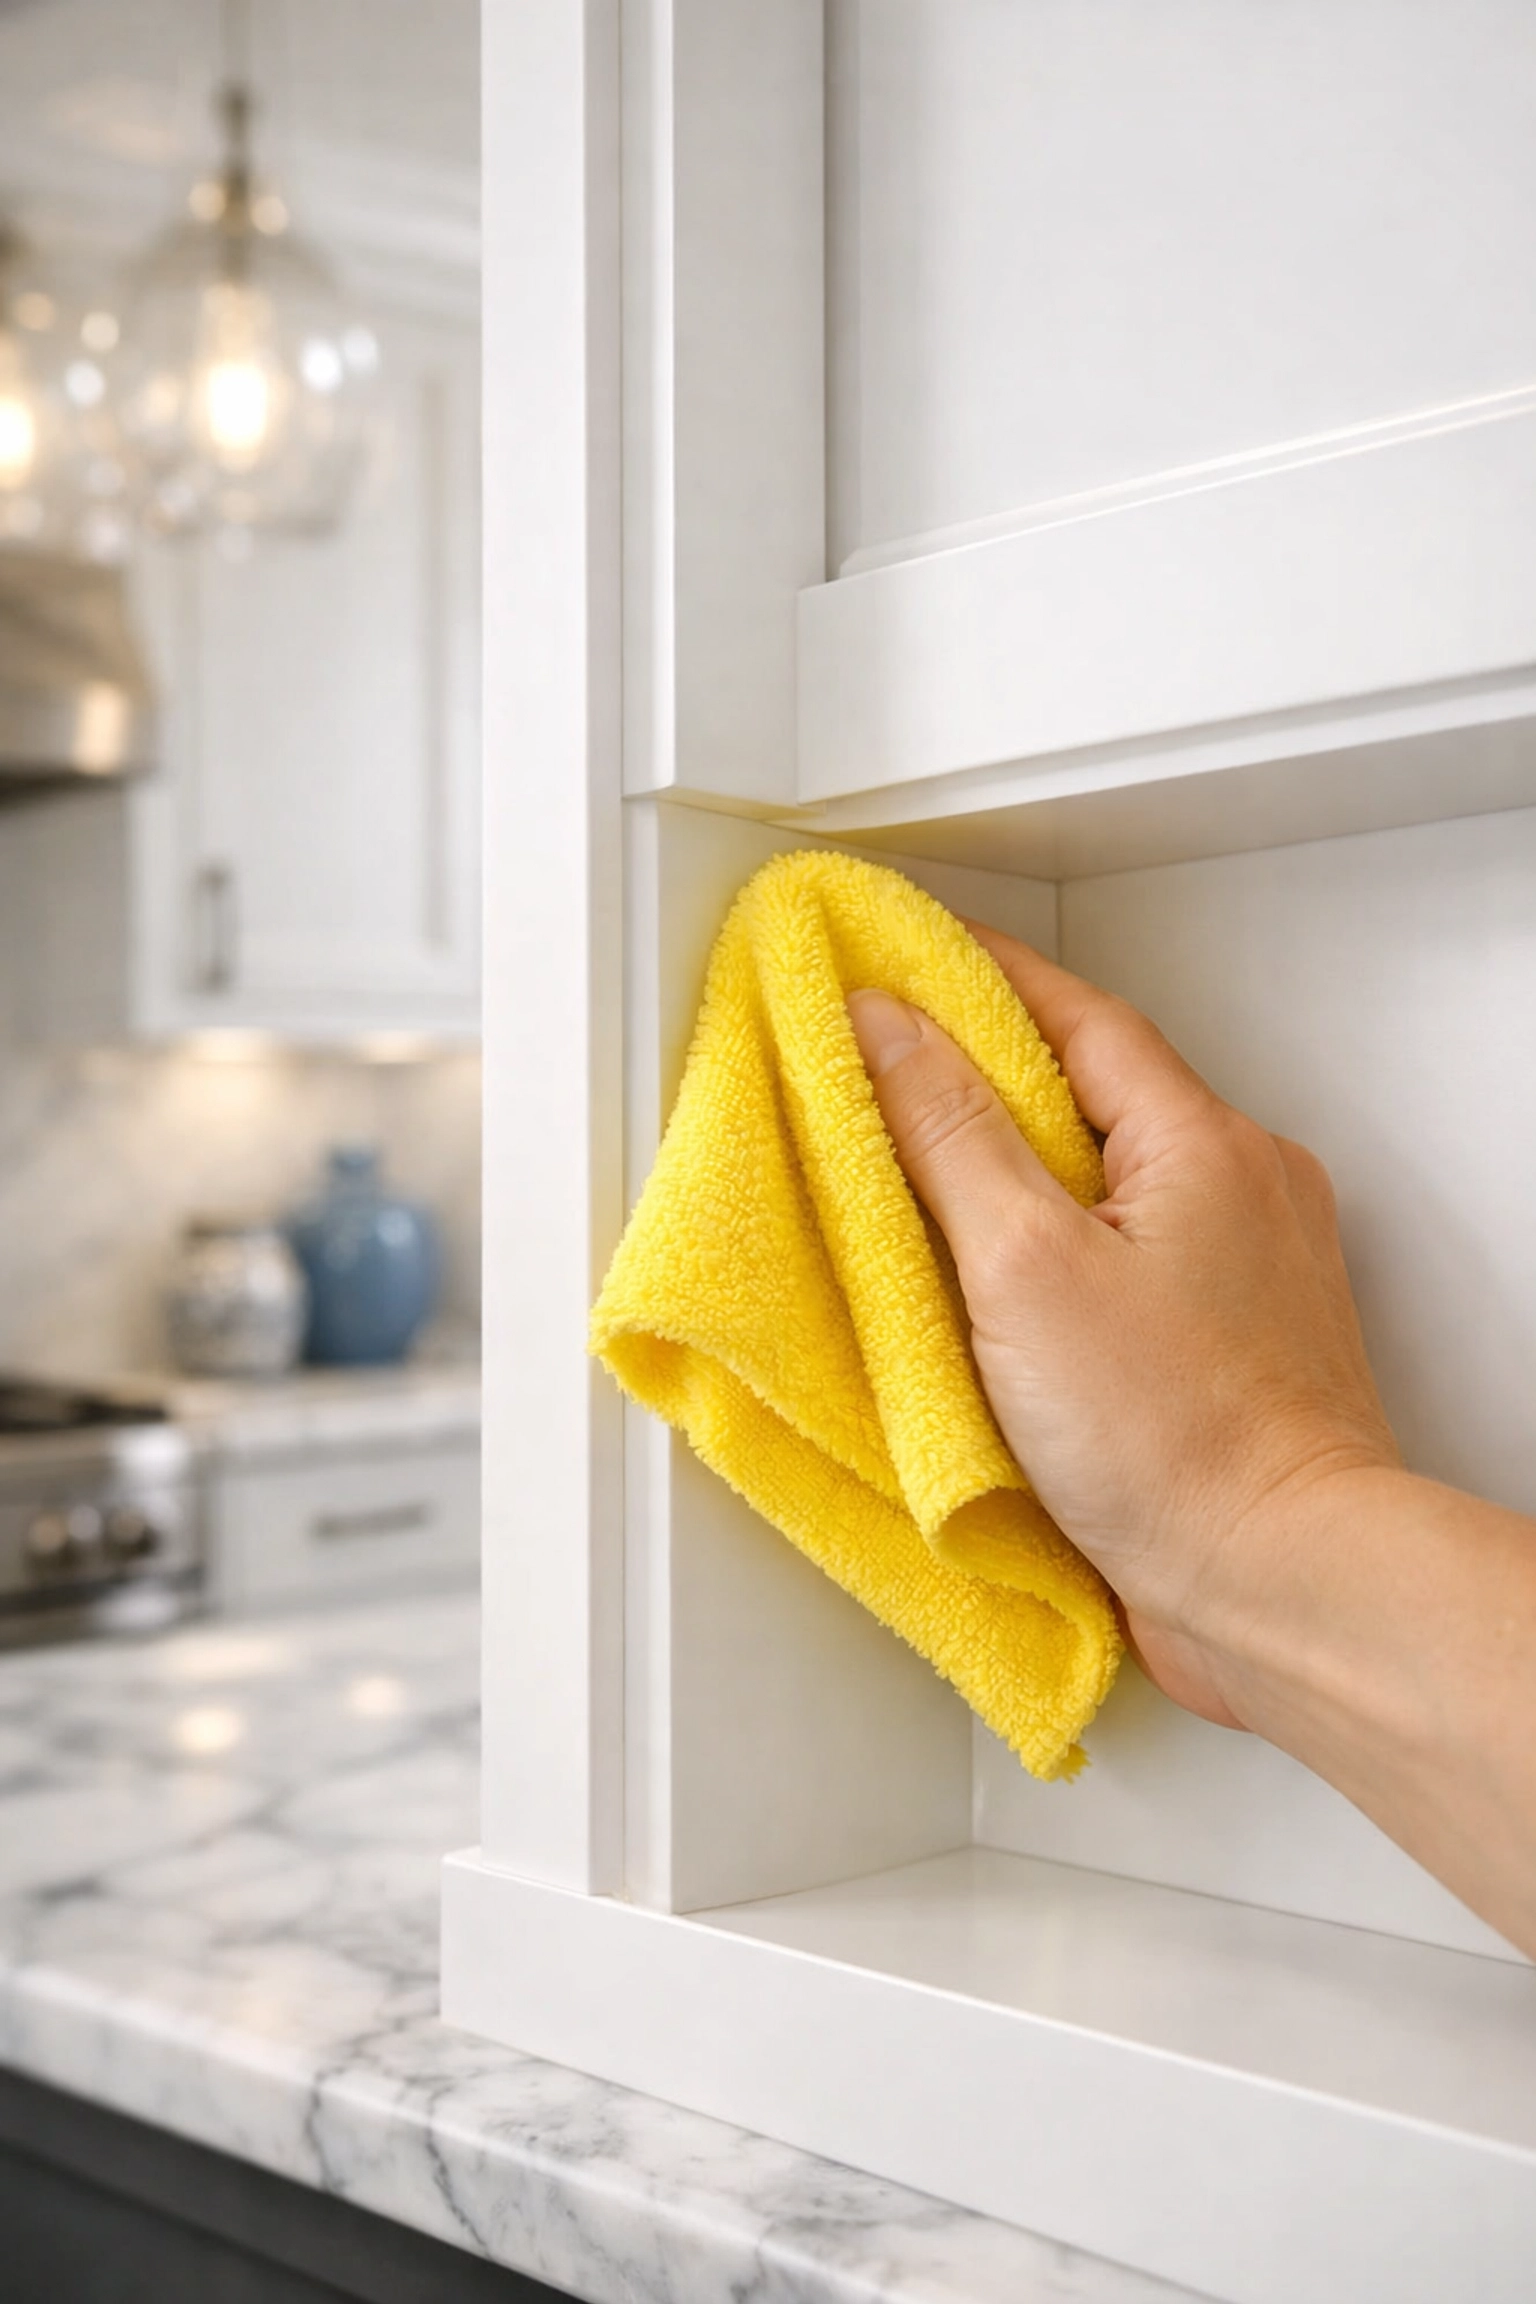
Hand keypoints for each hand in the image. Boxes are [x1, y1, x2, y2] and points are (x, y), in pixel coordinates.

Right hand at [847, 925, 1399, 1728]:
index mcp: (1203, 1143)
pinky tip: (1002, 1287)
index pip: (1074, 1015)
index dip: (980, 976)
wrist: (1278, 1585)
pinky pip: (1129, 1255)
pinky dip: (1059, 1248)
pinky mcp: (1227, 1344)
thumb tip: (887, 1026)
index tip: (901, 952)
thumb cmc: (1178, 1441)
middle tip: (892, 1056)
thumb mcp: (1024, 1264)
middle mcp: (1242, 1189)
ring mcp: (1244, 1269)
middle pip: (1097, 1090)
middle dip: (992, 1069)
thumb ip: (949, 1132)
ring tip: (927, 1174)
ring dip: (1023, 1167)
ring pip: (1113, 1178)